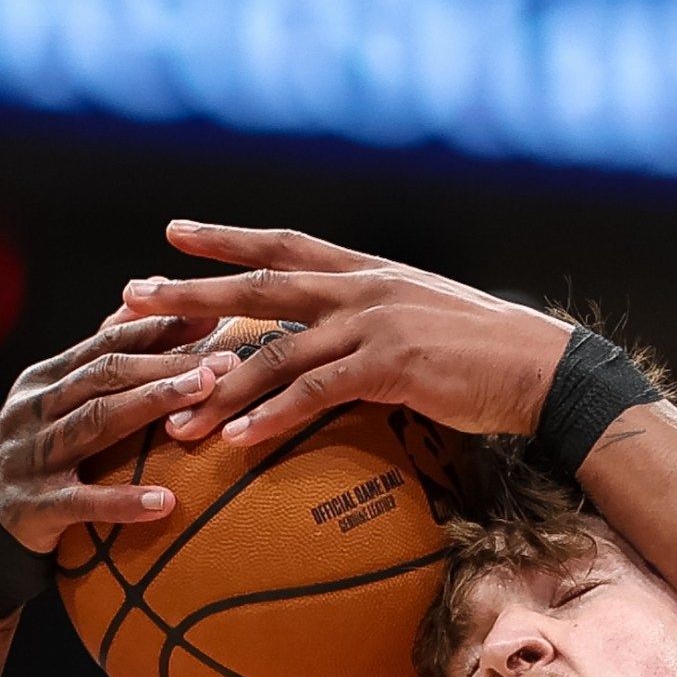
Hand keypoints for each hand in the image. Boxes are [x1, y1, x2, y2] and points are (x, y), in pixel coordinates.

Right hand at [0, 316, 236, 551]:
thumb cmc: (46, 458)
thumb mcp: (64, 406)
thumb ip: (101, 361)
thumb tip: (147, 297)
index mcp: (43, 381)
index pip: (105, 345)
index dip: (157, 329)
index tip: (212, 319)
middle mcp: (31, 411)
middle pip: (105, 377)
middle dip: (167, 365)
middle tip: (224, 363)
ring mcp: (28, 457)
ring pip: (94, 423)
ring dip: (152, 405)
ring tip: (205, 397)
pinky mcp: (32, 506)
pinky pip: (82, 501)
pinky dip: (123, 501)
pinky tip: (166, 502)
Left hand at [118, 223, 571, 446]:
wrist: (547, 370)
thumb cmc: (490, 359)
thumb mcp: (426, 324)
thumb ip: (378, 328)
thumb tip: (344, 352)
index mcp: (368, 272)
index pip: (283, 245)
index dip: (226, 238)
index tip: (172, 234)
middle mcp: (363, 287)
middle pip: (259, 282)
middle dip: (190, 292)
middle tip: (129, 301)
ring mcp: (375, 324)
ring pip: (276, 348)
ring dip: (219, 383)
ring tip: (173, 414)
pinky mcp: (391, 367)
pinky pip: (315, 394)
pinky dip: (272, 417)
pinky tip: (237, 442)